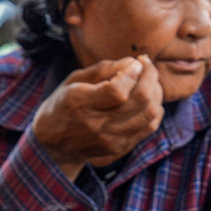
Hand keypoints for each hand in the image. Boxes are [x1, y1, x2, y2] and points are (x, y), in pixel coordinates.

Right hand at [33, 56, 162, 178]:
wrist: (53, 145)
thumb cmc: (64, 104)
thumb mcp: (73, 81)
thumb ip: (103, 69)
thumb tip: (134, 62)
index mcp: (79, 103)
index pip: (117, 91)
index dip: (133, 73)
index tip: (136, 62)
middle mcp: (96, 125)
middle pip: (139, 101)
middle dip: (151, 77)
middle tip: (147, 66)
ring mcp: (110, 140)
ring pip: (149, 114)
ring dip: (156, 92)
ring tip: (150, 81)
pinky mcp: (121, 148)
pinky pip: (150, 126)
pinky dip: (155, 108)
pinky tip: (148, 98)